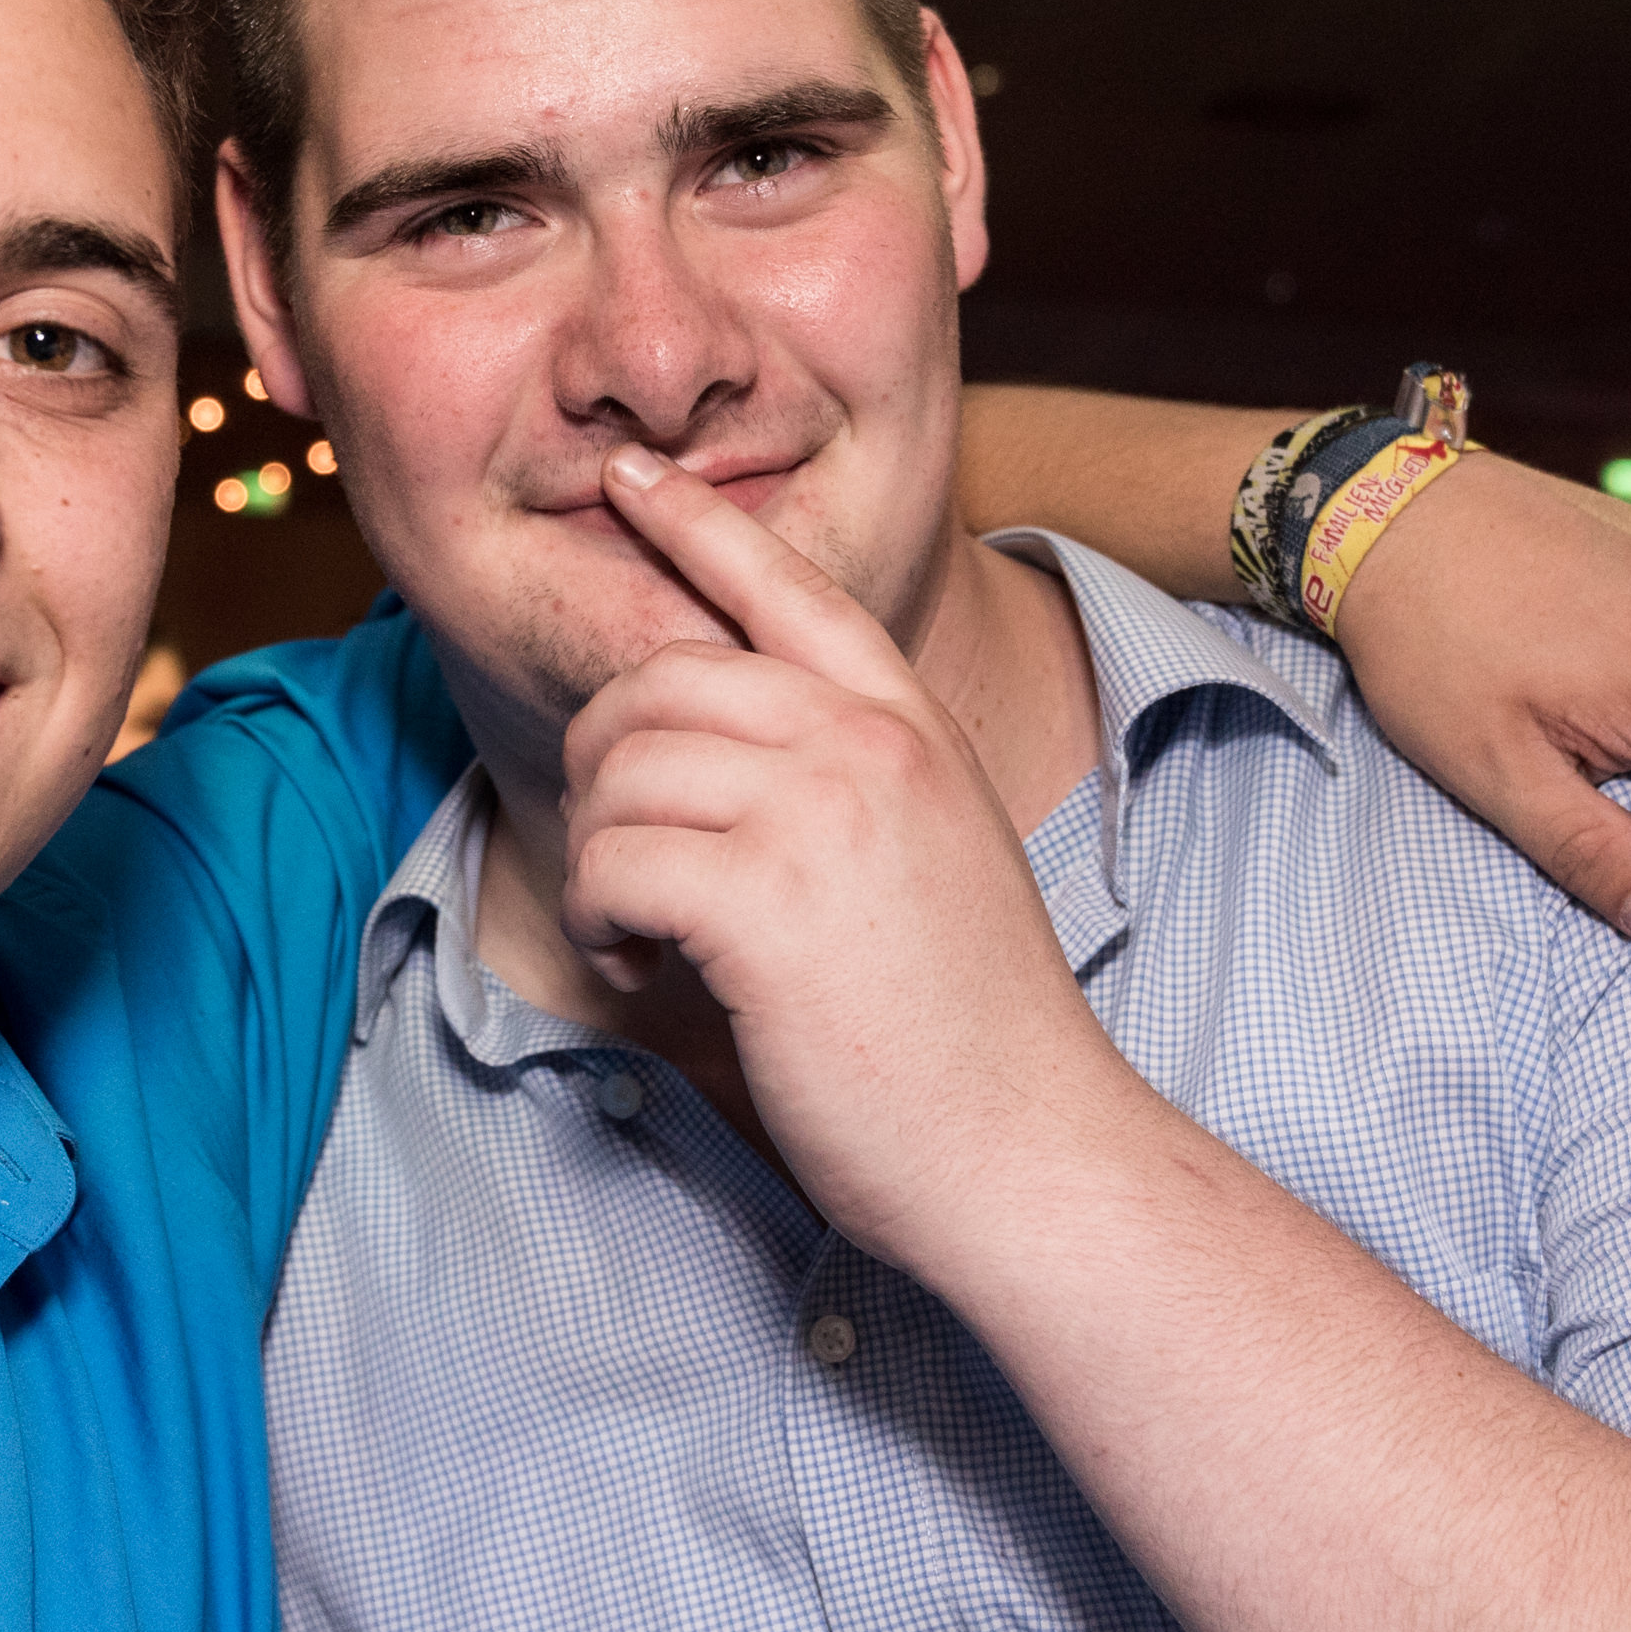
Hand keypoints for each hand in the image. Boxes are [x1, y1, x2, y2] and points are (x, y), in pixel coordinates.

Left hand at [558, 446, 1129, 1262]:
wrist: (1030, 1152)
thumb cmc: (973, 1036)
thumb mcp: (937, 858)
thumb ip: (852, 784)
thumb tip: (725, 761)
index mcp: (913, 727)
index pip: (789, 585)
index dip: (696, 521)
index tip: (629, 479)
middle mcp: (870, 745)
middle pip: (661, 679)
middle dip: (605, 765)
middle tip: (628, 862)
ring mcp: (821, 815)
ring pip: (620, 768)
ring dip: (600, 856)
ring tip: (643, 933)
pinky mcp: (766, 902)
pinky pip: (611, 860)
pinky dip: (600, 920)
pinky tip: (645, 968)